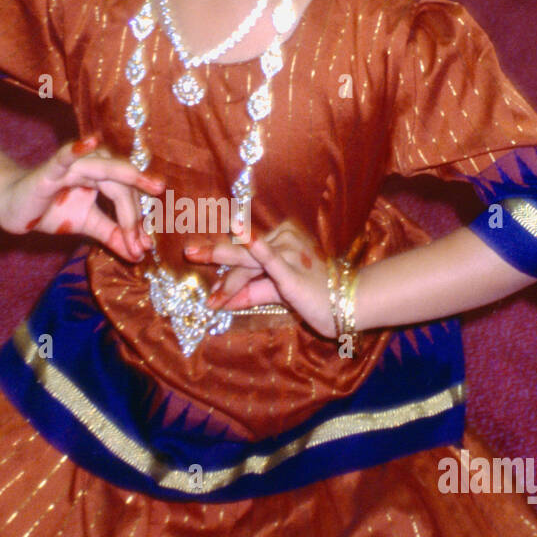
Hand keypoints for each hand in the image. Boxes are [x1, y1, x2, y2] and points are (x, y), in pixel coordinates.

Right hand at [0, 134, 164, 262]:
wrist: (13, 210)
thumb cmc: (50, 210)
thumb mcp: (87, 225)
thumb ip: (112, 235)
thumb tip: (138, 254)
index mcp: (101, 178)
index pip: (125, 195)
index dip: (135, 221)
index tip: (143, 247)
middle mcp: (90, 167)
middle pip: (120, 184)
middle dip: (134, 211)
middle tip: (144, 238)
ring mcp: (70, 166)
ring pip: (103, 168)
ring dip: (125, 177)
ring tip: (149, 184)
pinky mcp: (49, 170)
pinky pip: (65, 156)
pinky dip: (78, 148)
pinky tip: (93, 142)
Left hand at [183, 222, 336, 337]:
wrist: (347, 305)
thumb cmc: (315, 297)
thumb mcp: (278, 293)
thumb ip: (253, 293)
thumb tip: (225, 302)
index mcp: (281, 241)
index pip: (245, 253)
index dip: (223, 262)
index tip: (204, 266)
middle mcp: (284, 241)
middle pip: (242, 252)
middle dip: (214, 253)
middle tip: (189, 253)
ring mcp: (288, 253)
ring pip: (248, 263)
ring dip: (226, 274)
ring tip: (202, 274)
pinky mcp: (291, 270)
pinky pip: (268, 257)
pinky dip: (252, 244)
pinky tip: (236, 231)